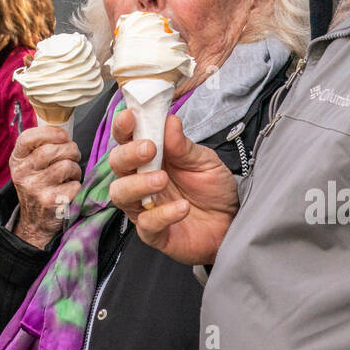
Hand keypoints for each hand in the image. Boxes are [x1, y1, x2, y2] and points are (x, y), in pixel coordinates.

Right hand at [7, 125, 82, 248]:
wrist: (35, 221)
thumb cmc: (38, 184)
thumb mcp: (29, 165)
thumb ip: (40, 146)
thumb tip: (62, 127)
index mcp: (17, 160)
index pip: (27, 138)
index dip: (49, 133)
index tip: (63, 135)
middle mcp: (22, 174)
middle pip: (52, 150)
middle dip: (70, 149)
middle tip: (74, 154)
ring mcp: (35, 189)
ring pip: (66, 166)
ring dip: (76, 167)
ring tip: (72, 173)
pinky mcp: (51, 202)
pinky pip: (74, 185)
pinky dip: (77, 185)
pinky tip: (70, 188)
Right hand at [108, 111, 237, 265]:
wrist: (231, 221)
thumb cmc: (213, 188)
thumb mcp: (204, 161)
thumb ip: (184, 146)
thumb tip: (170, 121)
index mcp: (149, 157)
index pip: (126, 138)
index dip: (122, 127)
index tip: (130, 116)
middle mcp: (140, 180)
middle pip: (117, 164)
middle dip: (129, 154)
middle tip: (150, 149)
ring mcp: (144, 207)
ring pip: (120, 194)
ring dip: (138, 184)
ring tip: (162, 179)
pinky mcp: (154, 233)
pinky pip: (147, 224)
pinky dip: (163, 214)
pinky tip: (182, 207)